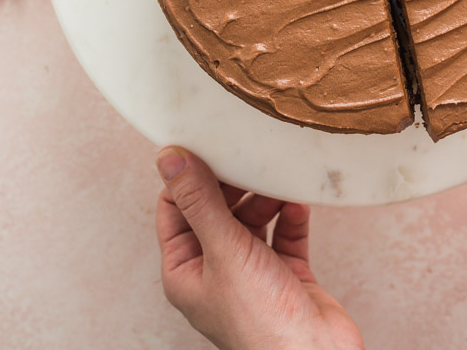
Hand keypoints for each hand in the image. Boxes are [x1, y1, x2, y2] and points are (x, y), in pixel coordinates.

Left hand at [155, 146, 363, 349]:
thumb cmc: (260, 321)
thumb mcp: (223, 250)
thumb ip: (199, 201)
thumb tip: (169, 159)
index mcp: (186, 270)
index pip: (175, 210)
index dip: (188, 177)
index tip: (206, 144)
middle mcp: (216, 270)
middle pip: (216, 209)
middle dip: (232, 184)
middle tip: (245, 157)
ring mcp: (253, 272)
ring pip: (252, 218)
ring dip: (265, 197)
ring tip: (275, 179)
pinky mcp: (287, 273)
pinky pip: (286, 232)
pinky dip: (291, 215)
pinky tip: (296, 201)